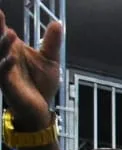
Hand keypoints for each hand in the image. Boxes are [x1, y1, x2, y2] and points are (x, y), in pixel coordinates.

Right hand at [0, 14, 61, 128]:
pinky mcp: (8, 85)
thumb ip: (52, 42)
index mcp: (13, 49)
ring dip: (3, 44)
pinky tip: (11, 58)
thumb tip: (57, 23)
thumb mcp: (50, 60)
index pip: (5, 32)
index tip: (0, 10)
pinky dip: (6, 65)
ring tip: (10, 33)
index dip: (1, 21)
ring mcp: (5, 71)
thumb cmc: (41, 83)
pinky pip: (3, 74)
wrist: (41, 107)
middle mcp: (5, 57)